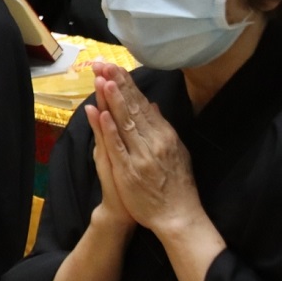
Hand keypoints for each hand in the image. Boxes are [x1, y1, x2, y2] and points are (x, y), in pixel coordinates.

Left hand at [91, 64, 204, 235]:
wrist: (178, 216)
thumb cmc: (177, 185)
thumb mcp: (176, 151)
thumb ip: (162, 128)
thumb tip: (153, 105)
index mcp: (165, 135)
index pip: (143, 105)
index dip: (128, 85)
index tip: (115, 68)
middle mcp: (155, 141)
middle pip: (133, 108)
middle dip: (118, 85)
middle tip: (105, 65)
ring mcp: (142, 155)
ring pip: (125, 123)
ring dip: (114, 100)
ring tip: (103, 80)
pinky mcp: (130, 170)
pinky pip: (119, 147)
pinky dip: (110, 130)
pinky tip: (103, 114)